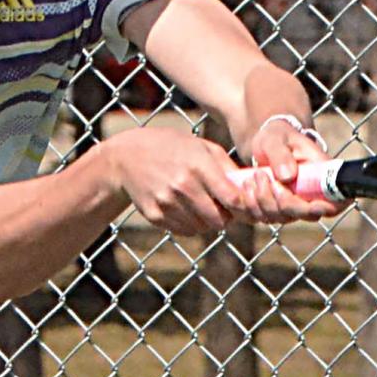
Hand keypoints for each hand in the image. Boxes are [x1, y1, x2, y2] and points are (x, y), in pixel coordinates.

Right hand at [102, 127, 245, 235]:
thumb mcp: (200, 145)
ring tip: (201, 204)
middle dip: (226, 217)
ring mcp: (167, 203)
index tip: (243, 205)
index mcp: (198, 165)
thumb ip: (226, 166)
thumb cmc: (171, 147)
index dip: (243, 206)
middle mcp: (182, 186)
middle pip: (219, 220)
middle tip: (223, 207)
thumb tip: (249, 187)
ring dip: (207, 221)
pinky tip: (184, 207)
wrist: (126, 157)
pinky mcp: (155, 215)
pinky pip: (184, 230)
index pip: (232, 199)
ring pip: (202, 228)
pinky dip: (190, 224)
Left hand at [237, 119, 344, 223]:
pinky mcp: (277, 211)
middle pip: (304, 214)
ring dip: (261, 199)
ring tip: (254, 175)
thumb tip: (287, 176)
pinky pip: (263, 217)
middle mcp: (312, 197)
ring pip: (280, 217)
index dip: (324, 208)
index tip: (311, 205)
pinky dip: (250, 204)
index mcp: (322, 176)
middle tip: (262, 175)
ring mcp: (295, 207)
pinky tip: (247, 185)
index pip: (334, 203)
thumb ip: (281, 154)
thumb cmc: (278, 137)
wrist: (267, 144)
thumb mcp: (277, 137)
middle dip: (280, 200)